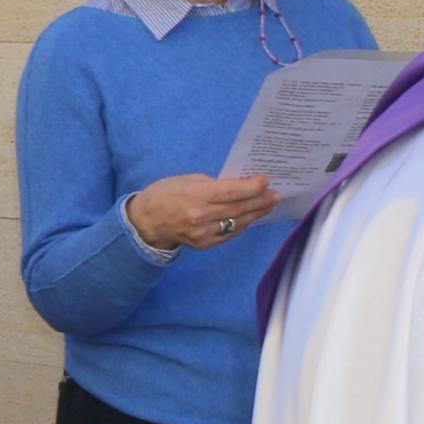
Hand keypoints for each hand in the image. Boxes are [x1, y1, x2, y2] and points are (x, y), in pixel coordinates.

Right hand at [126, 173, 279, 252]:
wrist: (147, 222)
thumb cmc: (165, 194)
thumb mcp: (185, 180)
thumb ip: (212, 184)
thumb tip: (238, 186)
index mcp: (194, 195)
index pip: (231, 192)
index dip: (251, 187)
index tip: (265, 180)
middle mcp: (201, 216)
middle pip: (239, 208)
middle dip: (260, 200)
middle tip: (276, 194)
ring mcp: (204, 233)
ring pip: (239, 223)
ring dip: (257, 213)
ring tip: (269, 205)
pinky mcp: (206, 244)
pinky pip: (231, 233)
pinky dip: (243, 224)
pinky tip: (251, 217)